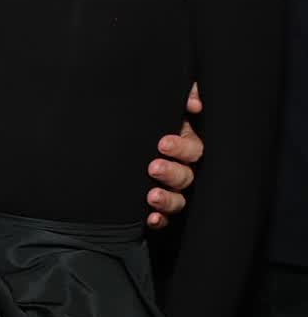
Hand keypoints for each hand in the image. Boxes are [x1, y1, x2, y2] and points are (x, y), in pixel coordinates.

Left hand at [147, 82, 203, 229]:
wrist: (122, 145)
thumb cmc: (147, 124)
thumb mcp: (163, 109)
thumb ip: (183, 97)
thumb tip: (194, 103)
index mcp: (186, 146)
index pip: (192, 149)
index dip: (181, 147)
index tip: (163, 143)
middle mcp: (184, 169)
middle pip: (187, 175)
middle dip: (171, 172)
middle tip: (153, 167)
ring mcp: (175, 191)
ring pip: (179, 199)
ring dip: (167, 199)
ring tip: (152, 196)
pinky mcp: (162, 209)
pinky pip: (165, 218)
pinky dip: (159, 219)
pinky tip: (151, 218)